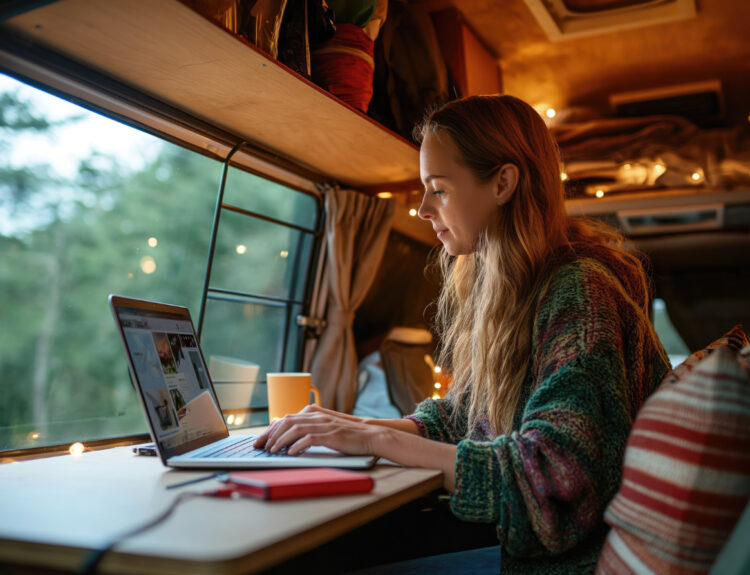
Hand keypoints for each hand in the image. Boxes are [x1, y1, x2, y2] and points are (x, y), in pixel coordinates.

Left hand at [253, 404, 382, 455]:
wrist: (370, 435)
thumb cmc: (347, 434)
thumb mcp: (325, 427)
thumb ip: (308, 427)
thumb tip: (287, 436)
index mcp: (313, 412)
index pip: (285, 418)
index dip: (270, 430)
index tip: (259, 441)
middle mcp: (316, 416)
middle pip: (286, 422)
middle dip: (270, 435)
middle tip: (260, 447)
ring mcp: (324, 425)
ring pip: (295, 429)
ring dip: (281, 441)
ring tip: (272, 451)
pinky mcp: (331, 435)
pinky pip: (310, 438)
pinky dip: (297, 446)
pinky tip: (290, 453)